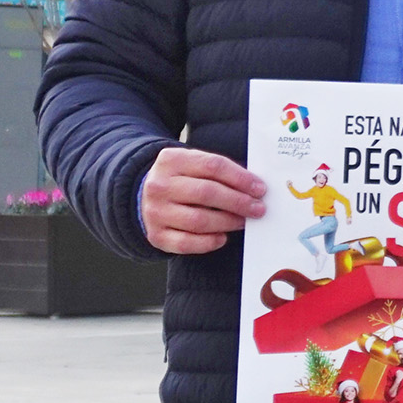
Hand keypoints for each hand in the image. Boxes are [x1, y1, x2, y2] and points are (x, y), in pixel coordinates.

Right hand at [140, 148, 263, 254]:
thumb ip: (219, 171)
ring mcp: (155, 212)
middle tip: (258, 209)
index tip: (260, 189)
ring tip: (243, 221)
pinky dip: (209, 242)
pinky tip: (222, 237)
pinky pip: (187, 243)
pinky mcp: (156, 235)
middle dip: (238, 202)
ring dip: (227, 222)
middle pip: (207, 193)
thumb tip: (254, 188)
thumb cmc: (181, 180)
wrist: (143, 197)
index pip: (213, 166)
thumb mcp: (193, 165)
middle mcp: (159, 185)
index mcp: (171, 160)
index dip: (240, 178)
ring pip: (198, 220)